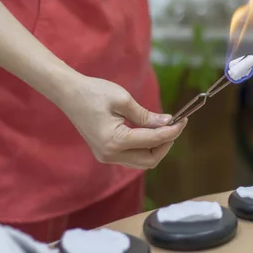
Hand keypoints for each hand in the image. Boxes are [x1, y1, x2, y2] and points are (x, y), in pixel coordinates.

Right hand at [55, 75, 186, 169]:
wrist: (68, 93)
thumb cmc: (94, 92)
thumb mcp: (123, 100)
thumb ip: (146, 116)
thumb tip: (167, 123)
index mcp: (114, 141)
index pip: (152, 141)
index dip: (171, 132)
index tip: (184, 121)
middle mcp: (110, 154)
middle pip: (149, 160)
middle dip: (166, 144)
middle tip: (176, 126)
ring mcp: (106, 156)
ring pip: (142, 160)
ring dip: (157, 147)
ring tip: (166, 127)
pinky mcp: (106, 152)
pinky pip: (132, 156)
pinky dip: (145, 146)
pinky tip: (151, 131)